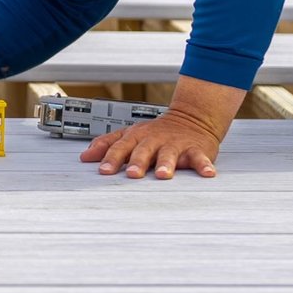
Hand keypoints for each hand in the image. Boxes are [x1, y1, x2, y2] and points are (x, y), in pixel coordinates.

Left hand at [82, 110, 221, 178]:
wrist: (192, 117)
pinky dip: (204, 165)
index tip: (103, 170)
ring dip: (166, 164)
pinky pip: (200, 158)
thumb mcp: (130, 135)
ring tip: (164, 175)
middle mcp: (154, 140)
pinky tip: (207, 173)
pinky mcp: (196, 149)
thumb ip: (107, 144)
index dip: (111, 158)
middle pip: (144, 151)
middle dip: (137, 162)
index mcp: (137, 137)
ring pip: (170, 154)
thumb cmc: (156, 132)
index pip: (121, 147)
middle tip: (131, 174)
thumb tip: (85, 157)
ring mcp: (175, 144)